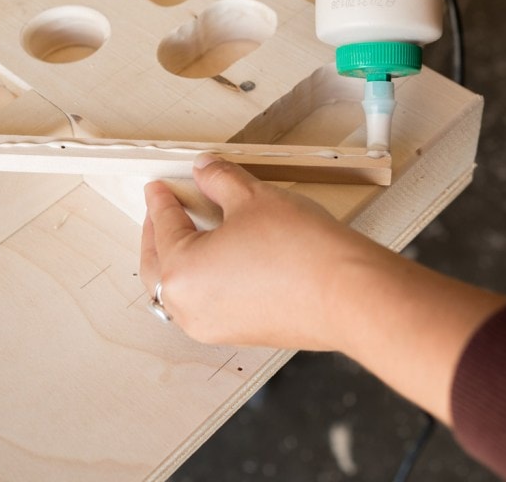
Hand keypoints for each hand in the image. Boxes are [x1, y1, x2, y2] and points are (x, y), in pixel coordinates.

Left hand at [141, 155, 505, 421]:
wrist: (347, 294)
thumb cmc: (299, 249)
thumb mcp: (253, 198)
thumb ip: (219, 180)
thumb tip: (204, 170)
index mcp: (180, 272)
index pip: (163, 227)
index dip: (160, 201)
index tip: (158, 188)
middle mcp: (189, 308)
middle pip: (158, 267)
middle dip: (158, 236)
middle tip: (164, 211)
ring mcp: (213, 327)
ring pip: (181, 293)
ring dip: (180, 263)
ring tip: (191, 237)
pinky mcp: (241, 334)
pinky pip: (207, 306)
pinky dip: (204, 282)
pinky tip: (222, 262)